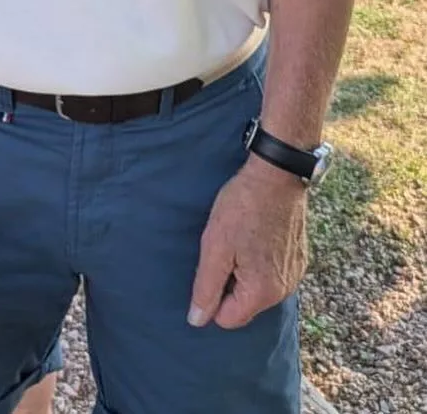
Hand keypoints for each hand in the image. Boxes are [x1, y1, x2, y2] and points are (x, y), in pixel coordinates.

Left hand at [188, 157, 307, 330]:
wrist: (277, 176)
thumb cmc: (242, 208)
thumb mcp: (215, 246)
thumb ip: (206, 287)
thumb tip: (196, 321)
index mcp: (262, 293)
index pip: (227, 319)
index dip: (212, 295)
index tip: (212, 263)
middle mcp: (284, 291)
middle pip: (243, 304)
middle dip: (229, 282)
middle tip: (225, 248)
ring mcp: (295, 274)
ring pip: (257, 288)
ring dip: (244, 271)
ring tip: (239, 239)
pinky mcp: (299, 258)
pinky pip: (272, 272)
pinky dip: (260, 260)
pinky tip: (254, 234)